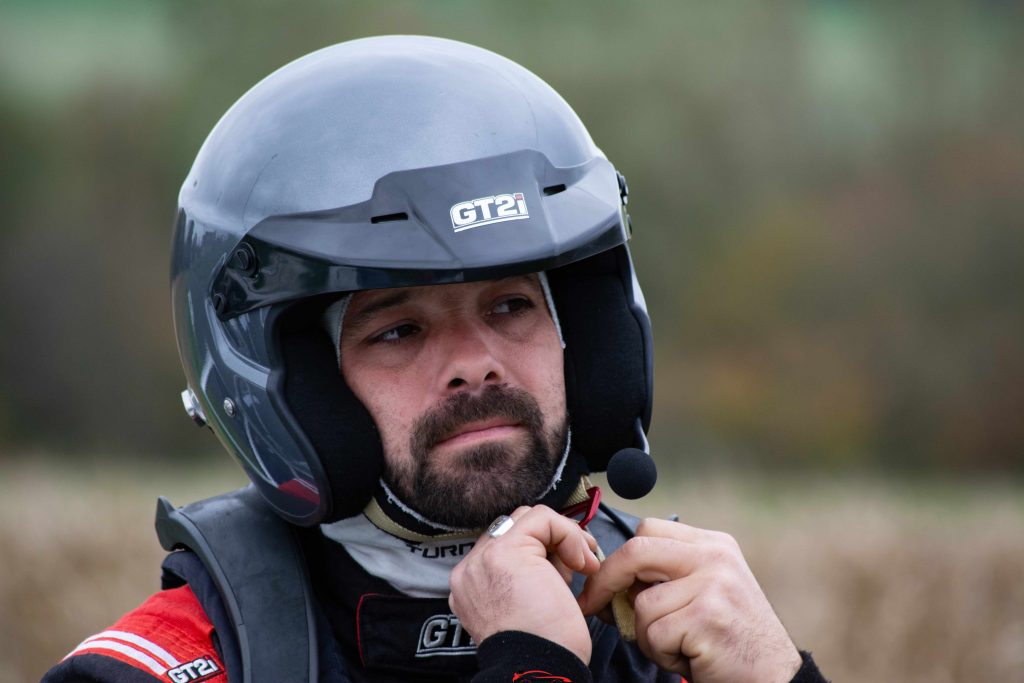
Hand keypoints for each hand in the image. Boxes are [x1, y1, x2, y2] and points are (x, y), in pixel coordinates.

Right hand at [448, 505, 600, 662]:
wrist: (538, 669)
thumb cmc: (545, 648)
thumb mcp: (530, 605)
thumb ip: (529, 576)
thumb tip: (557, 553)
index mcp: (471, 586)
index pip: (505, 546)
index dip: (543, 551)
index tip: (569, 571)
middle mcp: (469, 569)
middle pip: (513, 527)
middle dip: (551, 540)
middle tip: (579, 565)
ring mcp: (482, 558)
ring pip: (527, 517)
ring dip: (562, 536)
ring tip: (582, 566)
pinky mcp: (505, 551)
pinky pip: (542, 518)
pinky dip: (568, 534)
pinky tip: (582, 563)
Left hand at [577, 519, 800, 682]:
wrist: (773, 680)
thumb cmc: (729, 641)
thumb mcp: (703, 593)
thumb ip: (664, 579)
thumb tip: (605, 583)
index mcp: (713, 544)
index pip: (647, 531)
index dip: (617, 557)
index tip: (601, 582)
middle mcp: (715, 557)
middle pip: (636, 552)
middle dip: (605, 581)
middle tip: (593, 605)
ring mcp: (714, 585)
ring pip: (642, 604)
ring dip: (647, 635)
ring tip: (679, 646)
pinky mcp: (708, 618)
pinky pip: (653, 634)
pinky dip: (661, 655)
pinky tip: (690, 658)